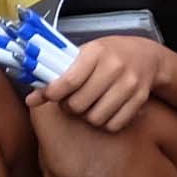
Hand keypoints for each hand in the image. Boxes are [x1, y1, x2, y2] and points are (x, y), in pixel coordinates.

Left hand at [36, 30, 176, 133]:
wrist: (145, 55)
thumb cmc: (108, 55)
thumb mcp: (82, 57)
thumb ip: (57, 77)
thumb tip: (31, 100)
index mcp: (96, 52)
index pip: (69, 81)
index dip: (53, 93)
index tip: (51, 96)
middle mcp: (114, 67)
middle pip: (79, 104)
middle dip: (69, 107)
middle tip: (71, 101)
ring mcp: (129, 84)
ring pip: (96, 118)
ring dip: (87, 117)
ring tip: (88, 106)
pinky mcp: (139, 99)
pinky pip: (114, 124)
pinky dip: (105, 123)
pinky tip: (104, 111)